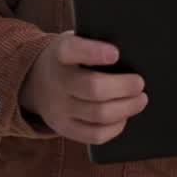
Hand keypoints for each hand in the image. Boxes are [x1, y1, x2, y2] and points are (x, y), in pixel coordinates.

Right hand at [20, 32, 147, 144]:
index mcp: (60, 54)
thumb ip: (95, 44)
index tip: (116, 53)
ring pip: (99, 114)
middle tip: (139, 83)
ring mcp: (58, 108)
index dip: (94, 52)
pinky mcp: (64, 128)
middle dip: (124, 87)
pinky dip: (115, 127)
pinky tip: (123, 117)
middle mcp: (56, 82)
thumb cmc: (70, 59)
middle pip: (93, 88)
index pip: (71, 50)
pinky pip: (94, 135)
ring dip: (126, 107)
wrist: (36, 81)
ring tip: (140, 100)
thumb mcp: (74, 42)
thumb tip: (132, 56)